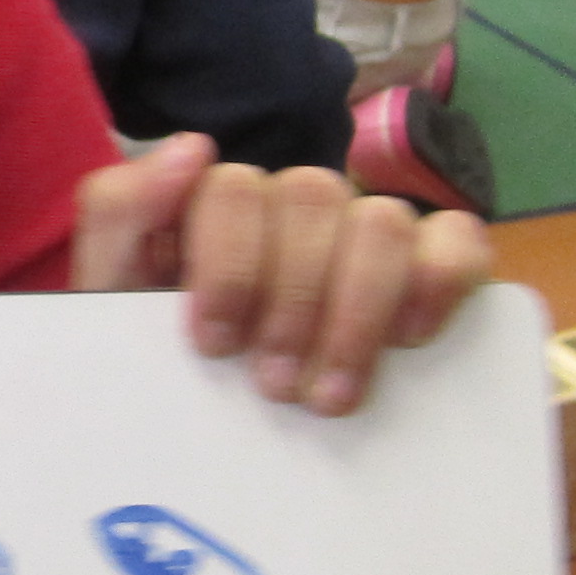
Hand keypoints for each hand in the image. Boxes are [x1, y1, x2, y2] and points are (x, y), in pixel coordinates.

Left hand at [73, 138, 486, 418]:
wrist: (214, 427)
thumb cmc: (172, 365)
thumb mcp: (117, 301)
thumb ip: (121, 215)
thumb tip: (192, 147)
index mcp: (221, 205)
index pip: (232, 187)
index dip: (227, 263)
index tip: (213, 344)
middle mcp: (299, 203)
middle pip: (310, 196)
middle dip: (290, 299)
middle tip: (272, 385)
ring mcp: (369, 225)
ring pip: (382, 220)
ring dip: (355, 312)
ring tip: (327, 395)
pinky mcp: (435, 257)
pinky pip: (457, 239)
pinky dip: (438, 283)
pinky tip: (409, 339)